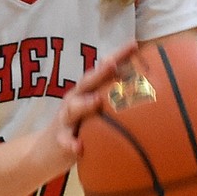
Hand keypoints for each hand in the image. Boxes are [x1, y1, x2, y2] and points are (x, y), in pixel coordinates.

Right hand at [41, 43, 139, 169]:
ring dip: (84, 104)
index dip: (118, 56)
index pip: (104, 69)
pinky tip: (78, 147)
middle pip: (87, 83)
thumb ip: (115, 99)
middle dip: (100, 73)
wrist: (46, 150)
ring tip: (96, 101)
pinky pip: (65, 141)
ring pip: (73, 108)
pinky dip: (71, 143)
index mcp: (88, 90)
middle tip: (112, 64)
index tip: (134, 44)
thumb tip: (150, 90)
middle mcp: (76, 99)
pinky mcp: (59, 139)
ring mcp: (66, 119)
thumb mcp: (96, 110)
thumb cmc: (80, 126)